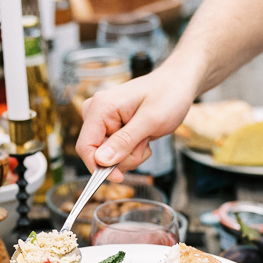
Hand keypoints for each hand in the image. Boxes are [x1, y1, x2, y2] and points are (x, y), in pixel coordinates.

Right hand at [74, 64, 196, 182]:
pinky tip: (143, 138)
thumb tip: (100, 160)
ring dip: (131, 155)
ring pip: (109, 158)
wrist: (176, 84)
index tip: (118, 178)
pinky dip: (132, 152)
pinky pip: (117, 153)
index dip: (98, 167)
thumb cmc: (167, 95)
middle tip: (144, 142)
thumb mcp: (150, 120)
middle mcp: (96, 113)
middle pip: (98, 155)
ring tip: (146, 136)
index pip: (85, 146)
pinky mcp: (111, 129)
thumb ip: (124, 141)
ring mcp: (103, 122)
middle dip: (124, 157)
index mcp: (101, 107)